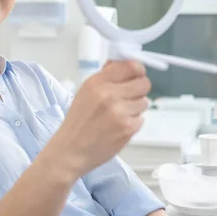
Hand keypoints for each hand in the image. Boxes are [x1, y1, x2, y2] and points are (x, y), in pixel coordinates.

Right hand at [49, 60, 150, 177]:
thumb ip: (106, 76)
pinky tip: (119, 125)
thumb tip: (125, 65)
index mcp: (97, 82)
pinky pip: (142, 118)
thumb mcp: (86, 91)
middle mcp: (109, 95)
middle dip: (139, 89)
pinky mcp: (127, 128)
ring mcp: (120, 112)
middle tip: (129, 97)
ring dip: (136, 107)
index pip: (131, 66)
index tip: (136, 75)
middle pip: (144, 83)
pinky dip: (134, 122)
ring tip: (120, 114)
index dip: (138, 71)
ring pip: (144, 101)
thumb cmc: (78, 121)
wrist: (71, 150)